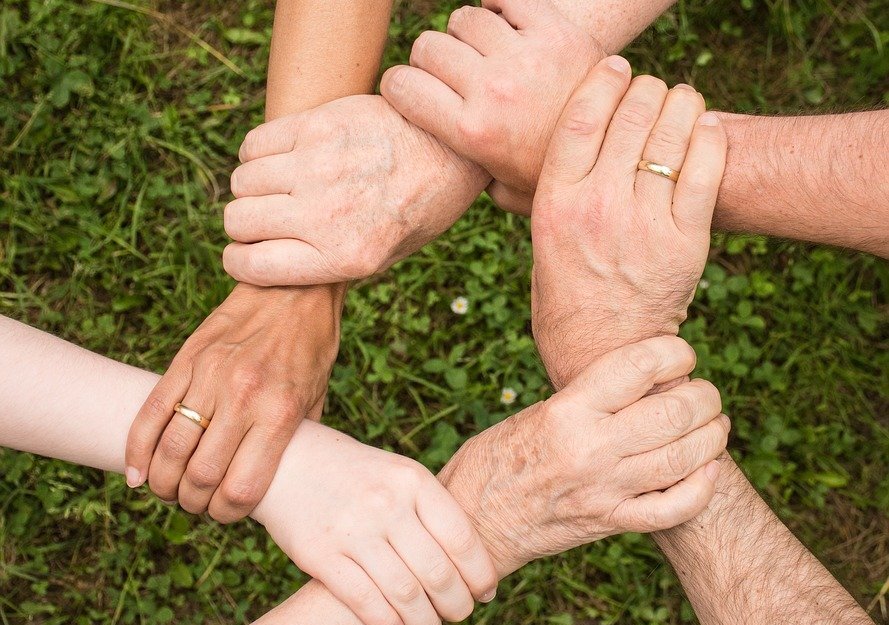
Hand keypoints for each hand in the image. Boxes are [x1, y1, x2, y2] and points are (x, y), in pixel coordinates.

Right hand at [125, 283, 342, 522]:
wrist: (294, 288)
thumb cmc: (311, 348)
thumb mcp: (317, 398)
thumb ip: (294, 440)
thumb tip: (275, 481)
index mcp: (280, 413)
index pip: (241, 488)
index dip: (227, 514)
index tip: (225, 513)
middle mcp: (243, 397)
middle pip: (200, 476)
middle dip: (193, 503)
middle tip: (195, 503)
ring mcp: (210, 376)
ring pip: (170, 449)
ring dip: (163, 482)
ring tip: (169, 489)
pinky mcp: (187, 359)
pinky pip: (151, 412)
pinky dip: (137, 449)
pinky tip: (137, 472)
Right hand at [222, 95, 488, 285]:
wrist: (451, 150)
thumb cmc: (418, 209)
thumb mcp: (384, 257)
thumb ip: (328, 264)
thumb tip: (268, 263)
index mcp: (345, 257)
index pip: (251, 266)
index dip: (240, 261)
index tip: (245, 253)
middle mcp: (327, 214)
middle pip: (238, 220)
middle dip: (244, 224)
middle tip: (267, 218)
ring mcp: (319, 166)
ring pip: (242, 181)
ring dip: (252, 187)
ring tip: (279, 187)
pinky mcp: (318, 125)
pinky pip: (254, 144)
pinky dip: (257, 154)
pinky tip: (283, 158)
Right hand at [252, 420, 497, 624]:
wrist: (287, 460)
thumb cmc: (355, 474)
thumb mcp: (397, 474)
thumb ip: (429, 509)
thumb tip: (471, 560)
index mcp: (412, 480)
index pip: (461, 537)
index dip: (480, 573)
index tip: (485, 591)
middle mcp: (386, 503)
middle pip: (437, 572)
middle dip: (457, 603)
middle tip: (461, 612)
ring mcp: (352, 530)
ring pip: (405, 594)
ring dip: (426, 620)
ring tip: (432, 623)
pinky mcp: (321, 554)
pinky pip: (365, 602)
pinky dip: (388, 623)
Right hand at [380, 0, 602, 214]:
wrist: (621, 147)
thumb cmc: (556, 173)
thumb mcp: (506, 191)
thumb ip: (469, 178)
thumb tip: (442, 172)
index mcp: (472, 132)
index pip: (401, 86)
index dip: (398, 85)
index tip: (409, 90)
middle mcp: (492, 90)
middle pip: (428, 47)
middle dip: (430, 60)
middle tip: (450, 74)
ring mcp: (524, 57)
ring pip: (463, 19)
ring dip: (466, 33)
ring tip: (482, 51)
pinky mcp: (554, 30)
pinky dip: (499, 5)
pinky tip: (505, 24)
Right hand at [438, 336, 727, 575]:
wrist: (474, 521)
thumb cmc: (497, 458)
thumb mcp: (537, 413)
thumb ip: (588, 399)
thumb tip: (644, 381)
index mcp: (567, 411)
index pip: (639, 366)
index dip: (675, 352)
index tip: (682, 354)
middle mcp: (590, 448)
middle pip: (674, 412)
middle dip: (705, 397)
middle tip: (706, 393)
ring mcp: (604, 490)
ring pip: (684, 458)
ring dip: (712, 436)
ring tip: (715, 424)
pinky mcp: (610, 523)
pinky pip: (673, 508)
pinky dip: (702, 487)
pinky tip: (707, 470)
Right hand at [530, 58, 727, 387]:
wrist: (603, 354)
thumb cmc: (565, 299)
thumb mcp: (539, 244)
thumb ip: (544, 198)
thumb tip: (533, 159)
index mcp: (555, 204)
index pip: (580, 119)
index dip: (602, 82)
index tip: (617, 67)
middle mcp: (597, 208)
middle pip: (630, 117)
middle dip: (646, 89)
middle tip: (652, 88)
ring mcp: (644, 225)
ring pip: (670, 136)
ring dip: (681, 105)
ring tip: (682, 100)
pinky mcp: (685, 243)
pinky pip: (705, 172)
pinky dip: (709, 139)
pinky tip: (706, 127)